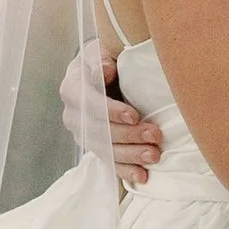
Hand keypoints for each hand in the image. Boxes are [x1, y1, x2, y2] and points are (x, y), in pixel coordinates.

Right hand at [61, 38, 163, 185]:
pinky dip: (126, 171)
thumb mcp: (101, 52)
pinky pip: (109, 163)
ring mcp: (83, 134)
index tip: (134, 115)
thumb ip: (101, 59)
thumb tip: (106, 69)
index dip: (111, 111)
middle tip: (155, 135)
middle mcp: (73, 115)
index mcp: (72, 88)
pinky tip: (143, 176)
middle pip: (99, 130)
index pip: (90, 103)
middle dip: (128, 135)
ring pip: (106, 149)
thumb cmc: (106, 60)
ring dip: (131, 155)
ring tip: (154, 155)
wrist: (103, 74)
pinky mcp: (95, 148)